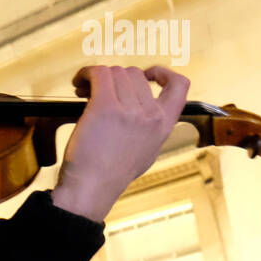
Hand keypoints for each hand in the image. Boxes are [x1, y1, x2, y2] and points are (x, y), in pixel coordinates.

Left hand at [51, 66, 189, 220]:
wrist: (92, 187)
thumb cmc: (110, 174)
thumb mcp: (146, 151)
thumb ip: (150, 127)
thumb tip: (140, 107)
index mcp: (164, 125)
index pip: (181, 85)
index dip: (164, 73)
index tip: (146, 74)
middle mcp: (151, 115)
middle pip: (134, 74)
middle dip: (114, 79)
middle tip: (97, 91)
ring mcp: (130, 110)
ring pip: (115, 72)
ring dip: (97, 77)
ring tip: (84, 91)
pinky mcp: (106, 107)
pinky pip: (99, 73)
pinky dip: (86, 73)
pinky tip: (79, 83)